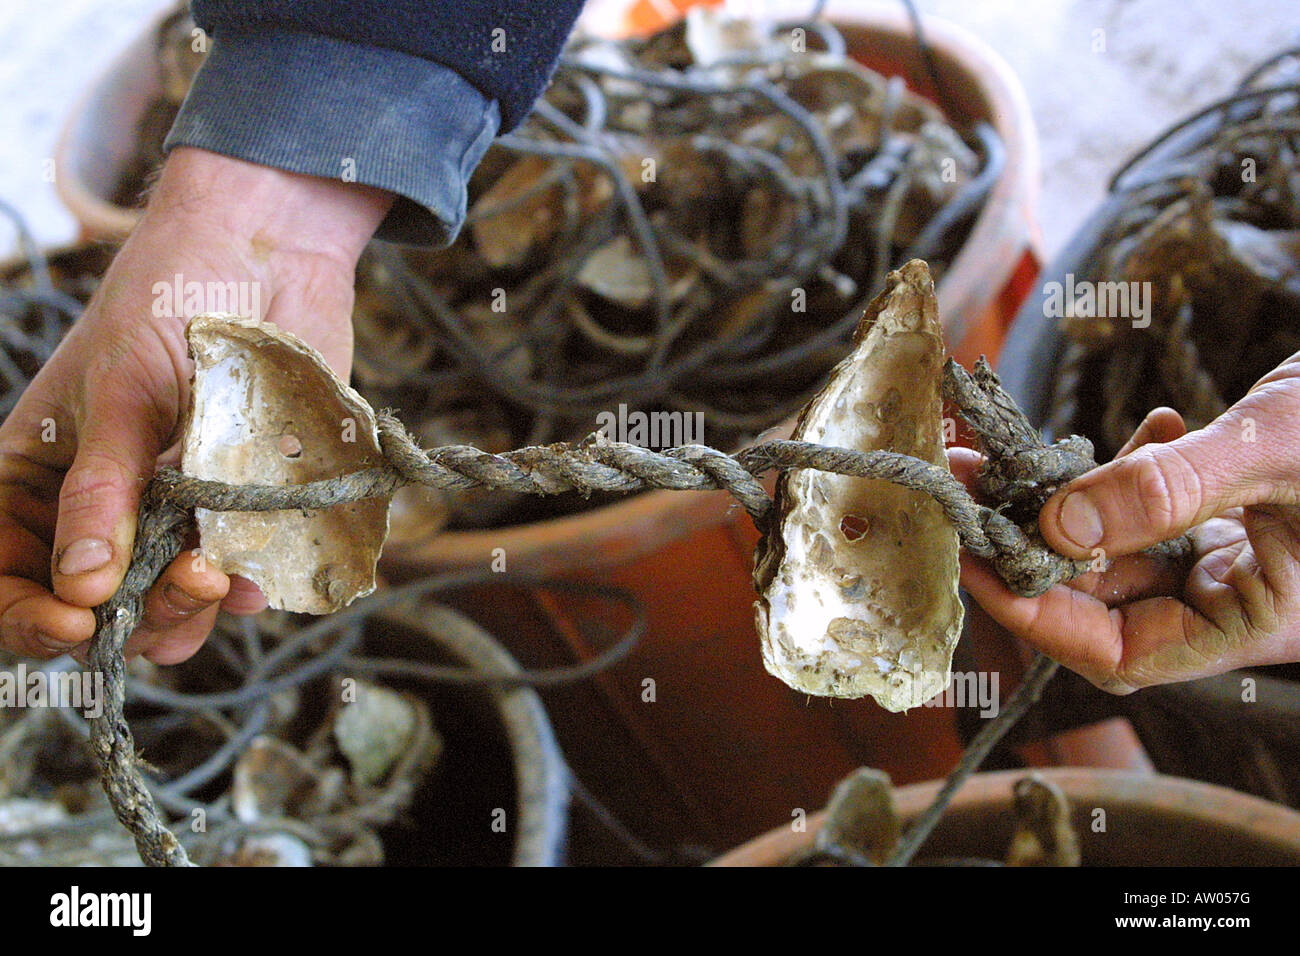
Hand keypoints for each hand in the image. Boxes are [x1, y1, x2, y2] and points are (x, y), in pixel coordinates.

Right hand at [0, 147, 391, 662]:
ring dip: (190, 611)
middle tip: (185, 581)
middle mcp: (105, 511)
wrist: (266, 256)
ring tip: (217, 575)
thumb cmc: (170, 299)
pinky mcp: (246, 508)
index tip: (77, 620)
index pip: (8, 578)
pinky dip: (246, 588)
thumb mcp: (123, 393)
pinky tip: (255, 578)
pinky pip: (241, 577)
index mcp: (40, 481)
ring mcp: (178, 514)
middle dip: (133, 617)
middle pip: (99, 611)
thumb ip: (105, 489)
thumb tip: (83, 585)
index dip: (27, 616)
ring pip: (170, 607)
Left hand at [954, 353, 1299, 692]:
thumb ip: (1174, 487)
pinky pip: (1157, 512)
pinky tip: (1144, 427)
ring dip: (1063, 502)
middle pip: (1103, 601)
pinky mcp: (1235, 517)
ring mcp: (1236, 558)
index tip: (973, 558)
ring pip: (1121, 551)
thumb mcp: (1280, 447)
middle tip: (966, 487)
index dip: (1038, 613)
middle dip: (1028, 546)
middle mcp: (1238, 600)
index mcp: (1256, 618)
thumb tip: (1063, 521)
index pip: (1117, 650)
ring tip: (1009, 452)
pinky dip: (1129, 474)